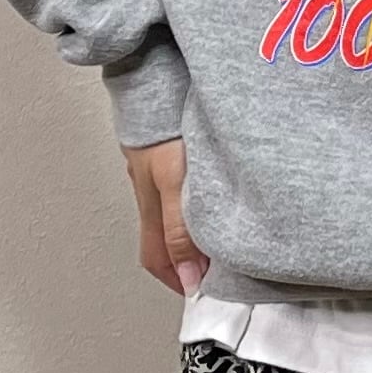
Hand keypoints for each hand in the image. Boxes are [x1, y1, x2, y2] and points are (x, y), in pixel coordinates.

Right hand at [122, 138, 207, 295]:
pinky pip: (182, 187)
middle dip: (188, 259)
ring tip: (221, 238)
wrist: (154, 77)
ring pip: (175, 212)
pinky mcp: (169, 149)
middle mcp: (151, 190)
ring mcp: (158, 169)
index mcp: (150, 205)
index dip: (176, 281)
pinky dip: (196, 202)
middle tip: (216, 271)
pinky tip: (214, 195)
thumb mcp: (174, 183)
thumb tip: (189, 278)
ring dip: (194, 229)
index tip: (200, 294)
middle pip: (166, 238)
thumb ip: (181, 229)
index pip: (157, 259)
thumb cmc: (163, 127)